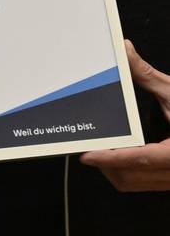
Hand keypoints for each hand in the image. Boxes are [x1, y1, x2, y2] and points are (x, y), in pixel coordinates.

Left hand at [81, 41, 169, 191]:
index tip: (88, 156)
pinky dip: (130, 173)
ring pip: (136, 184)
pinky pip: (147, 183)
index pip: (139, 159)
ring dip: (116, 171)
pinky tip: (123, 156)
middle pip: (131, 177)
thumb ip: (148, 76)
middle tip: (90, 147)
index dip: (110, 158)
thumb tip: (126, 51)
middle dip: (107, 165)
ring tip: (103, 151)